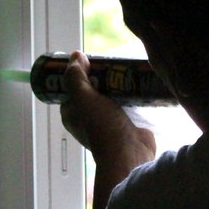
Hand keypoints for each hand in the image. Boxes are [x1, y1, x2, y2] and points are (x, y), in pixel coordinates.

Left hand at [59, 51, 155, 208]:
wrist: (130, 152)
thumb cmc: (102, 126)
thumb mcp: (83, 98)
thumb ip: (76, 77)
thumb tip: (75, 56)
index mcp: (73, 115)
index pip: (72, 89)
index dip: (78, 73)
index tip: (89, 59)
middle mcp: (89, 118)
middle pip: (93, 90)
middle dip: (101, 76)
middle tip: (111, 62)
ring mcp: (109, 121)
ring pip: (111, 96)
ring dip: (117, 84)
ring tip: (125, 69)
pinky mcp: (127, 122)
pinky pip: (127, 103)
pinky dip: (130, 94)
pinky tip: (137, 82)